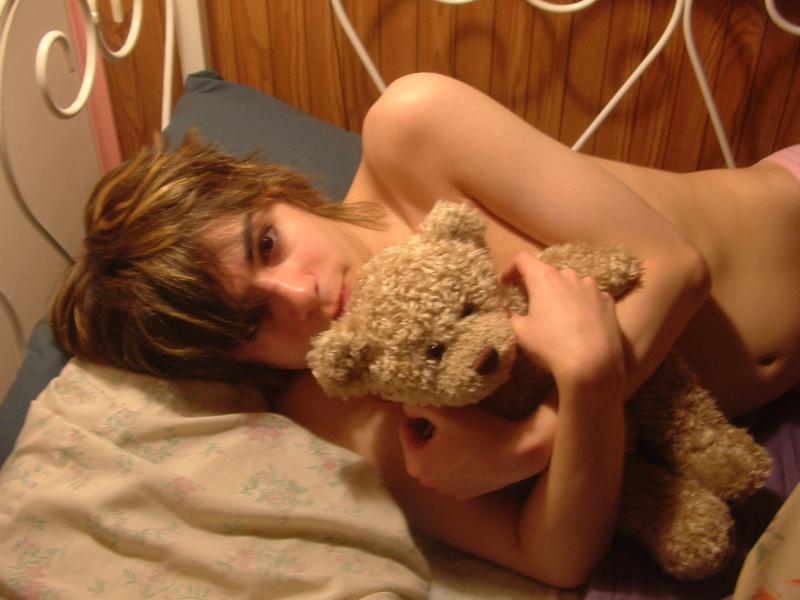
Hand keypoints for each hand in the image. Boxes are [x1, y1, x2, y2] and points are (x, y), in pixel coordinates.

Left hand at [397, 400, 556, 500]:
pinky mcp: (468, 492)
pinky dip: (460, 457)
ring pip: (438, 456)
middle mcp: (430, 484)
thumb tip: (409, 407)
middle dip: (432, 430)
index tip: (442, 408)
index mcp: (417, 466)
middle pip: (421, 445)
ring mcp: (450, 491)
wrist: (520, 452)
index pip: (406, 429)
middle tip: (453, 418)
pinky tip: (476, 446)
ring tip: (465, 431)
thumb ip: (416, 404)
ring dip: (445, 443)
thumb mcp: (443, 409)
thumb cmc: (481, 430)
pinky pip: (455, 468)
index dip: (422, 414)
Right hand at [503, 252, 624, 393]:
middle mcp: (569, 275)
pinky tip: (581, 322)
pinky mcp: (608, 301)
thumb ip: (511, 316)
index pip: (523, 259)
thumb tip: (508, 311)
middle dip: (539, 285)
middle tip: (534, 304)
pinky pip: (590, 296)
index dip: (511, 268)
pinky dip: (582, 303)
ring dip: (562, 293)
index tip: (507, 283)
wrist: (593, 364)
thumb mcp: (520, 333)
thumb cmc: (550, 345)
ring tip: (560, 315)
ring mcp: (592, 287)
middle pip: (549, 272)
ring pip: (572, 283)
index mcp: (544, 278)